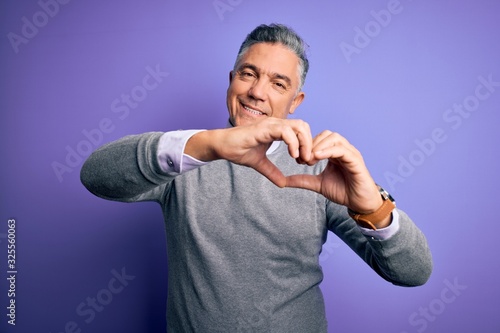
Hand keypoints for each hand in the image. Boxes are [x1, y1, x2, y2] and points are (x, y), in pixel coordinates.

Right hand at [185, 118, 313, 186]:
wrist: (222, 146)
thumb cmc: (238, 150)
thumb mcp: (260, 164)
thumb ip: (272, 172)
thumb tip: (283, 184)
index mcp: (276, 129)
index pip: (300, 130)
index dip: (306, 145)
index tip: (304, 161)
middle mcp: (276, 124)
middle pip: (303, 126)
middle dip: (309, 144)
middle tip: (307, 161)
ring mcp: (271, 124)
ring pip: (298, 127)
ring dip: (304, 143)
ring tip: (302, 159)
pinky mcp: (264, 128)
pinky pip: (285, 132)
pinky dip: (293, 143)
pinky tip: (293, 155)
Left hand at [285, 130, 383, 215]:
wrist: (359, 203)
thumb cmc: (342, 192)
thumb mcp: (317, 184)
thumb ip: (302, 180)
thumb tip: (284, 181)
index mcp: (334, 153)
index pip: (319, 138)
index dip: (306, 146)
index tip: (297, 159)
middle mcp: (343, 150)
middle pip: (326, 134)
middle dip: (311, 144)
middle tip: (303, 160)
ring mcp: (350, 154)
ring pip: (334, 138)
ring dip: (319, 146)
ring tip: (310, 159)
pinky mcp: (356, 160)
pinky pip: (342, 149)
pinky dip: (329, 151)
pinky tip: (317, 157)